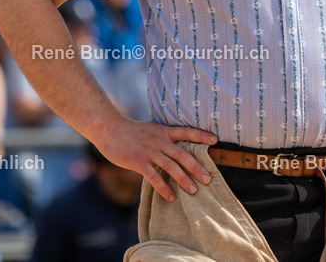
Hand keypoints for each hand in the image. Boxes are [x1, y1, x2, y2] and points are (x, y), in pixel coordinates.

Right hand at [98, 119, 217, 202]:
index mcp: (164, 131)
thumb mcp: (151, 129)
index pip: (187, 132)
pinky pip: (154, 177)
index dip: (201, 135)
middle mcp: (160, 141)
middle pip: (183, 154)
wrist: (110, 129)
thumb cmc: (131, 131)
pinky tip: (171, 197)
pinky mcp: (138, 162)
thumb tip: (176, 146)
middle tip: (208, 179)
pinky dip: (164, 188)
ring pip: (171, 167)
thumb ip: (164, 137)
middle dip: (197, 167)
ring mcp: (149, 151)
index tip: (215, 140)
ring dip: (184, 179)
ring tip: (194, 190)